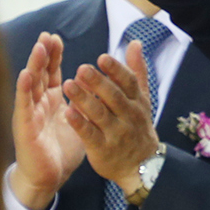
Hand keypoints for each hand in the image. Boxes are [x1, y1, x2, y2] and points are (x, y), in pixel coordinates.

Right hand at [7, 33, 83, 209]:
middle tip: (47, 36)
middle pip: (39, 73)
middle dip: (43, 54)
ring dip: (33, 65)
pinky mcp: (25, 128)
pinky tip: (25, 75)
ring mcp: (30, 114)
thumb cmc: (61, 148)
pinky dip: (23, 89)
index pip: (51, 72)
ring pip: (30, 85)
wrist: (49, 176)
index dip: (53, 55)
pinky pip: (24, 106)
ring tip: (39, 48)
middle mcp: (38, 103)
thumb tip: (93, 83)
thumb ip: (82, 100)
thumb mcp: (77, 118)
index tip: (57, 38)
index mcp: (51, 100)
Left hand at [60, 39, 161, 193]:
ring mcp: (116, 133)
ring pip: (100, 114)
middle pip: (114, 97)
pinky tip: (67, 113)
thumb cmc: (137, 127)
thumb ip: (136, 71)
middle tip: (81, 68)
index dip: (116, 70)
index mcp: (137, 102)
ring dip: (84, 99)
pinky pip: (90, 135)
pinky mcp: (103, 149)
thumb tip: (135, 43)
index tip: (102, 58)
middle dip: (98, 82)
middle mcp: (128, 116)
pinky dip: (80, 124)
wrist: (141, 166)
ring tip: (68, 85)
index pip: (129, 83)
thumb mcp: (142, 99)